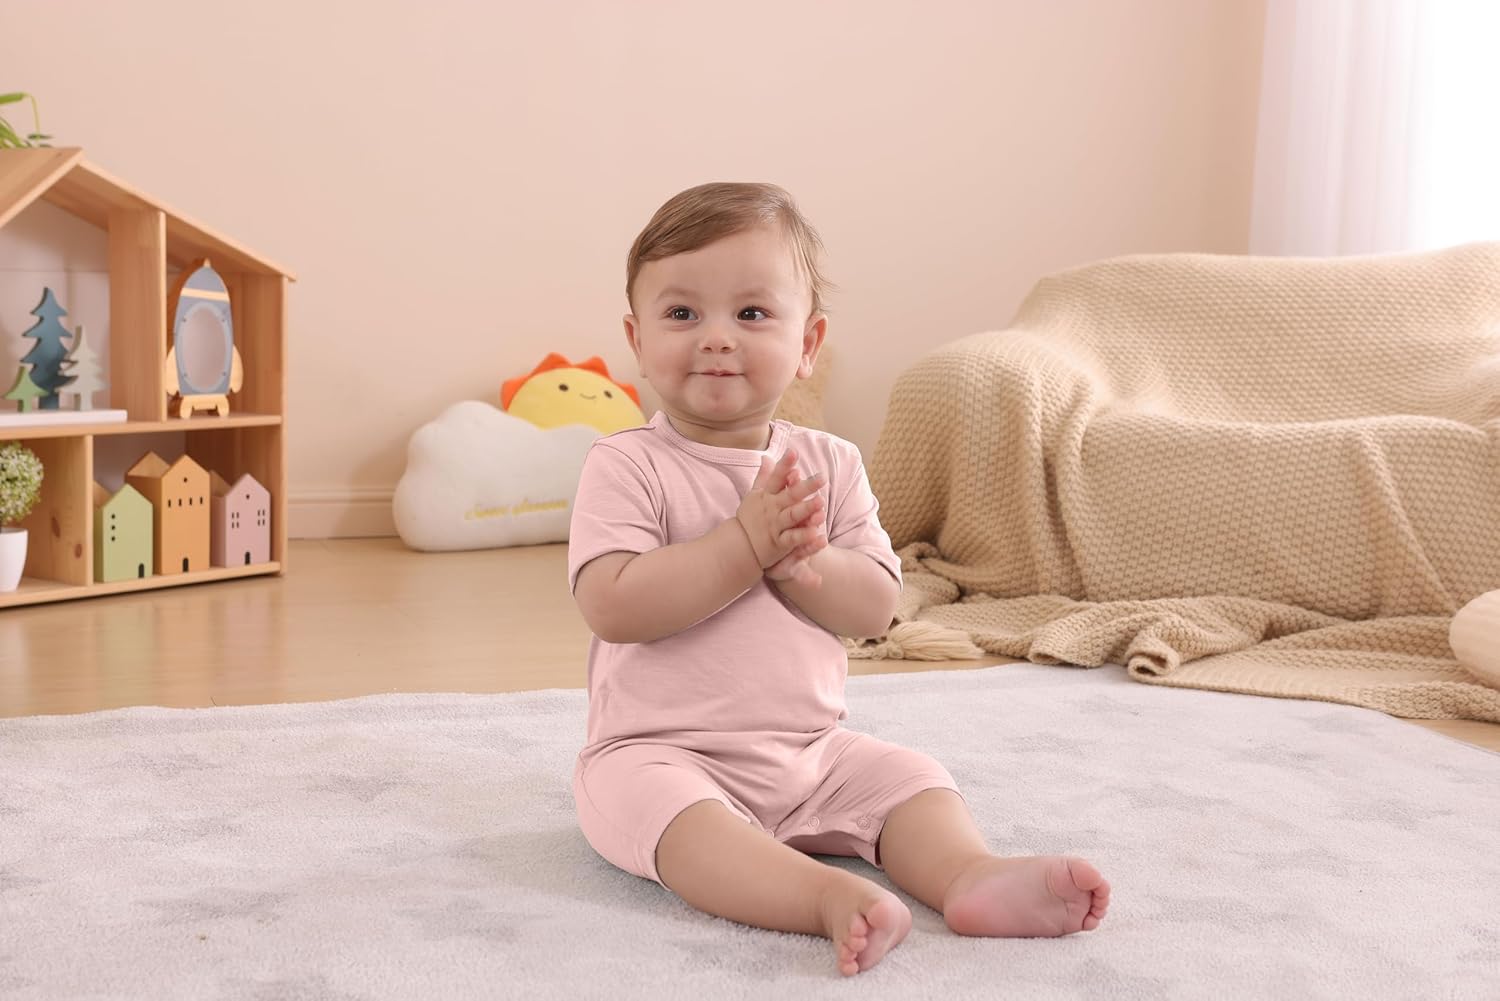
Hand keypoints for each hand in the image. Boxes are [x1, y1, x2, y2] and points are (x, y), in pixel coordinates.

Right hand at [735, 449, 826, 571]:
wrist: (737, 546)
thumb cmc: (749, 518)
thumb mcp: (753, 495)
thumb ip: (763, 477)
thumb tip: (767, 457)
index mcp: (767, 496)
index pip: (776, 478)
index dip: (784, 465)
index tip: (793, 452)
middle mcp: (772, 509)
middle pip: (790, 495)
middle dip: (805, 486)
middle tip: (821, 478)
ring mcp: (775, 526)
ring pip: (793, 516)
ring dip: (806, 509)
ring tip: (821, 502)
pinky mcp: (779, 543)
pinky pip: (792, 539)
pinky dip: (803, 537)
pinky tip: (817, 533)